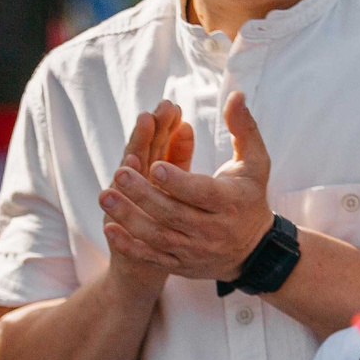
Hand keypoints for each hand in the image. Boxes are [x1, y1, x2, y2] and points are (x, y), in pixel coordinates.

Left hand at [101, 90, 277, 283]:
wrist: (253, 251)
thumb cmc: (249, 197)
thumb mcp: (255, 162)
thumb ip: (243, 129)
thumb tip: (236, 95)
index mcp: (229, 202)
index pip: (201, 192)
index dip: (177, 181)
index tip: (154, 166)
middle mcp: (212, 230)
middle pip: (173, 213)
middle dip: (143, 195)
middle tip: (118, 174)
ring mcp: (194, 249)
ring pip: (158, 236)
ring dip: (129, 218)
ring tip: (104, 196)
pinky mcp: (180, 264)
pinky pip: (152, 257)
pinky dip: (130, 245)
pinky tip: (109, 227)